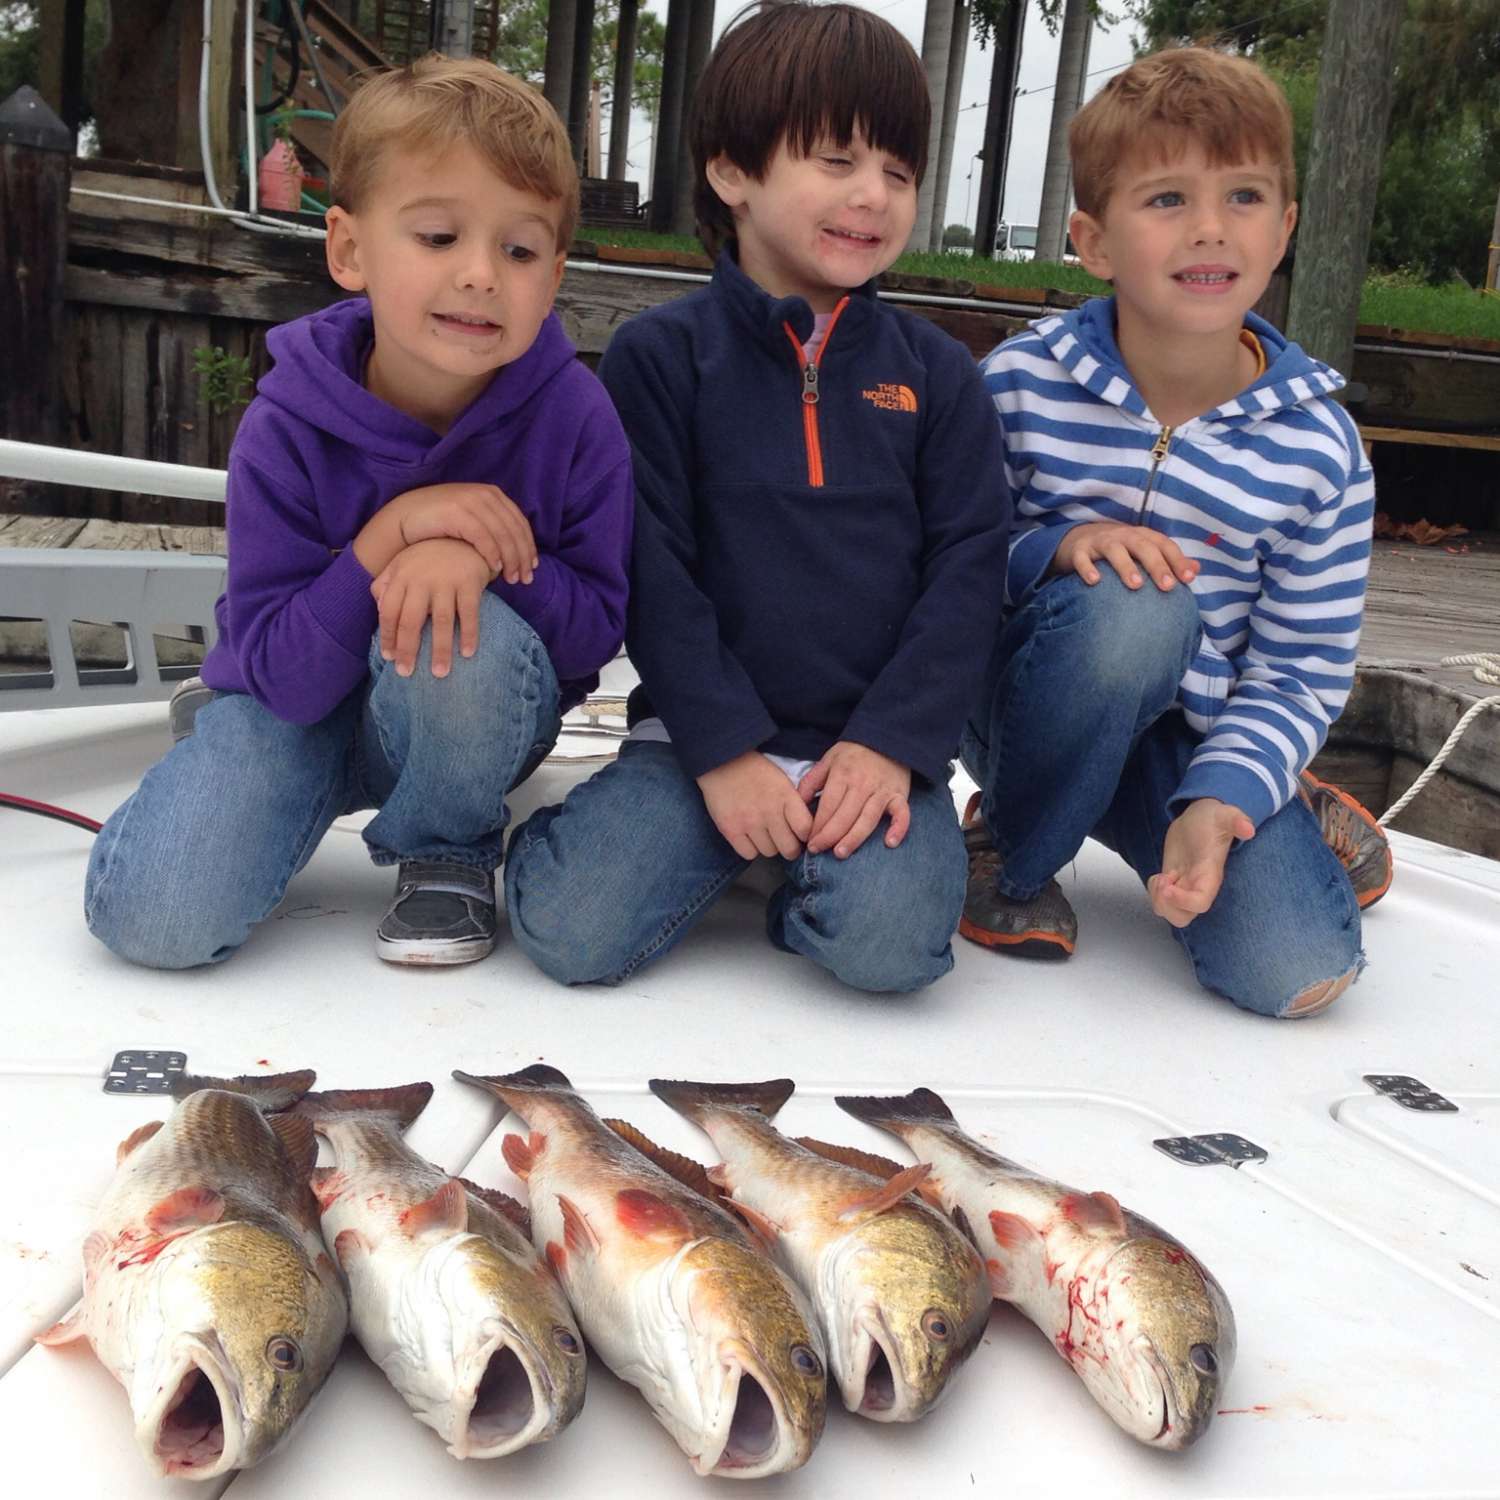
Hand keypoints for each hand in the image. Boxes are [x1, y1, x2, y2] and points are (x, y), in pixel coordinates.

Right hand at [355, 483, 537, 583]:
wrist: (405, 517)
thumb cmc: (440, 524)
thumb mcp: (472, 519)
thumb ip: (493, 527)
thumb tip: (517, 550)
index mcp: (492, 494)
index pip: (519, 522)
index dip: (529, 546)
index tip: (532, 568)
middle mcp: (484, 494)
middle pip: (514, 529)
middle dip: (522, 556)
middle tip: (525, 579)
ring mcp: (471, 501)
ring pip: (502, 534)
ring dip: (510, 559)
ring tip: (512, 579)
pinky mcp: (457, 512)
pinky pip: (483, 537)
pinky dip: (492, 554)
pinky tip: (495, 569)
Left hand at [370, 538, 490, 677]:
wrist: (465, 534)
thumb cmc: (430, 555)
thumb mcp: (403, 563)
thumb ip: (387, 582)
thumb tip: (378, 606)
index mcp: (401, 575)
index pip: (389, 610)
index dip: (388, 636)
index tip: (389, 658)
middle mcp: (421, 579)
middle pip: (410, 620)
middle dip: (408, 649)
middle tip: (406, 673)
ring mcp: (446, 580)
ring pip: (440, 621)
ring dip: (440, 650)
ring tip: (440, 673)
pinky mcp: (470, 582)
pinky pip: (469, 613)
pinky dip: (469, 634)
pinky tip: (468, 653)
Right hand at [697, 752, 813, 860]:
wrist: (721, 762)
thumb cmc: (755, 772)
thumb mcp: (782, 781)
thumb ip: (794, 804)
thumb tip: (805, 830)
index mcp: (786, 797)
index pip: (805, 829)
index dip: (805, 835)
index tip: (800, 835)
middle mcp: (769, 812)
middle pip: (789, 849)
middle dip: (789, 848)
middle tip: (784, 841)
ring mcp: (749, 822)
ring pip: (769, 853)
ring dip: (768, 846)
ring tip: (763, 833)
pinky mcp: (730, 830)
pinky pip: (749, 854)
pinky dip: (750, 848)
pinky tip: (749, 836)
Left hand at [799, 742, 910, 858]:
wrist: (886, 738)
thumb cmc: (854, 753)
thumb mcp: (828, 759)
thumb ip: (811, 781)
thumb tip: (796, 804)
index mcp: (842, 775)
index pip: (828, 806)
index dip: (817, 826)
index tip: (809, 841)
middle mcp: (862, 785)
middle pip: (844, 816)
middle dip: (829, 836)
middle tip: (818, 850)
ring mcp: (883, 791)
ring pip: (868, 819)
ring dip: (854, 838)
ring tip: (840, 853)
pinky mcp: (900, 795)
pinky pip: (902, 814)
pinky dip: (899, 828)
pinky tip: (890, 843)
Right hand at [1052, 522, 1197, 590]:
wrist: (1078, 539)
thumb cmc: (1119, 550)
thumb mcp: (1143, 551)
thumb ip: (1169, 560)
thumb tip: (1196, 569)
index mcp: (1142, 536)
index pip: (1164, 545)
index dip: (1177, 560)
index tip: (1188, 579)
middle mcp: (1123, 536)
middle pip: (1143, 547)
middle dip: (1156, 565)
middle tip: (1167, 586)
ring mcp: (1100, 541)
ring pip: (1115, 550)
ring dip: (1126, 566)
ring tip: (1136, 585)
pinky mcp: (1079, 550)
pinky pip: (1082, 558)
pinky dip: (1087, 568)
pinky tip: (1094, 581)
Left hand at [1148, 797, 1254, 926]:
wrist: (1200, 819)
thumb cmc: (1214, 819)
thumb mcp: (1226, 815)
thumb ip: (1237, 820)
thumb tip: (1249, 828)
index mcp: (1209, 876)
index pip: (1200, 903)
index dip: (1183, 901)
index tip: (1168, 884)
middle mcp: (1197, 887)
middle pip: (1183, 918)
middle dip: (1167, 906)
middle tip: (1163, 883)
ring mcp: (1184, 886)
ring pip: (1170, 913)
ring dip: (1158, 900)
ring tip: (1160, 879)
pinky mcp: (1172, 882)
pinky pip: (1161, 901)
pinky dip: (1154, 893)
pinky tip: (1159, 876)